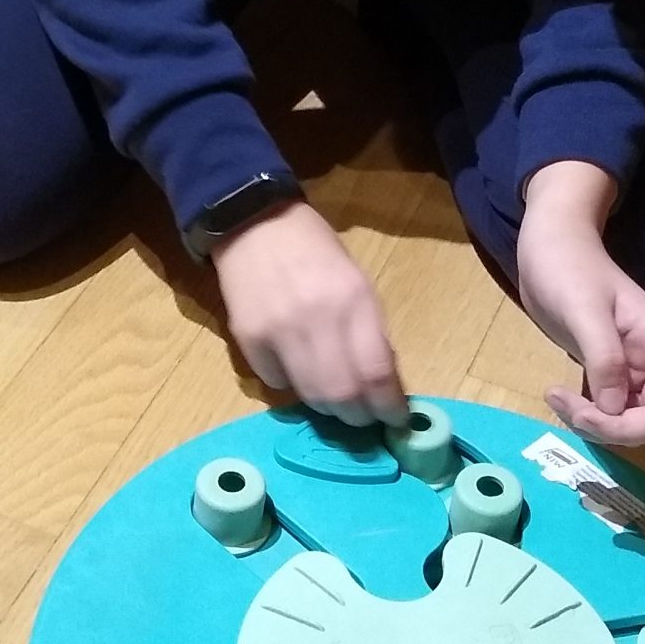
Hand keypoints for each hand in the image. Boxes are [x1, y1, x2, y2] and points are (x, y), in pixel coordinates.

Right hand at [213, 200, 409, 428]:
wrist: (254, 224)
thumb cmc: (315, 250)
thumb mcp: (357, 282)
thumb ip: (368, 330)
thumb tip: (381, 383)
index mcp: (354, 299)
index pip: (376, 372)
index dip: (389, 406)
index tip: (395, 419)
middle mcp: (317, 319)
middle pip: (343, 394)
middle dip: (359, 415)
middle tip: (365, 417)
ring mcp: (279, 332)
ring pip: (311, 397)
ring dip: (329, 407)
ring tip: (336, 399)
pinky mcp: (249, 341)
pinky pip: (278, 383)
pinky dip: (293, 386)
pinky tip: (296, 367)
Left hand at [517, 166, 644, 447]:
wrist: (547, 248)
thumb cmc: (568, 268)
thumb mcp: (584, 310)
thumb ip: (604, 357)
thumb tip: (616, 409)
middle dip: (625, 427)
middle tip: (578, 414)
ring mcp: (630, 369)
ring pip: (634, 418)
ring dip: (601, 425)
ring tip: (558, 401)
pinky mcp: (606, 374)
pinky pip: (609, 410)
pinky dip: (587, 415)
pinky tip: (556, 398)